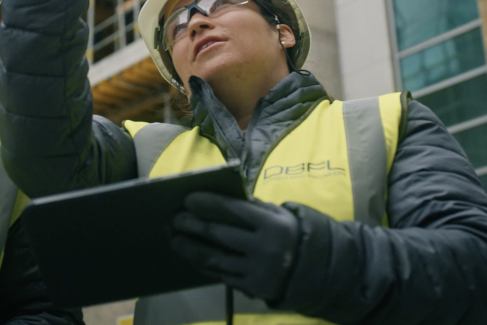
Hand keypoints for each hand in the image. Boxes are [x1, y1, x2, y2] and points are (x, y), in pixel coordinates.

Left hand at [171, 192, 299, 300]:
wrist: (311, 270)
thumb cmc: (288, 233)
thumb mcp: (278, 214)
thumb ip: (252, 206)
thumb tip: (216, 198)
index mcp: (271, 224)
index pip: (232, 210)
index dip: (207, 203)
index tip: (188, 200)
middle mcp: (264, 248)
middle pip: (218, 234)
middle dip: (192, 225)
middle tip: (175, 219)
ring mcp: (256, 270)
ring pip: (214, 258)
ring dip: (190, 248)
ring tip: (175, 239)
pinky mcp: (251, 288)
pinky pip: (220, 274)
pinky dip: (203, 264)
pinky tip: (191, 256)